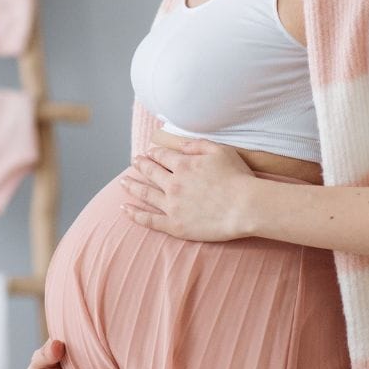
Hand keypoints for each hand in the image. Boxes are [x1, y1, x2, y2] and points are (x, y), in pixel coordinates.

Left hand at [119, 140, 259, 240]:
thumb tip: (180, 143)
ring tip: (123, 182)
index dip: (154, 153)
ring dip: (132, 186)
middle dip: (141, 165)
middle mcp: (173, 183)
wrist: (246, 207)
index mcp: (183, 164)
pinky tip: (125, 209)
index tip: (149, 153)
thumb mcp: (220, 151)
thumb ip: (197, 145)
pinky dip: (135, 214)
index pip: (162, 156)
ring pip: (145, 193)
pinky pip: (150, 220)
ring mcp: (172, 205)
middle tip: (134, 162)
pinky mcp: (175, 225)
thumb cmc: (238, 178)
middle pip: (150, 172)